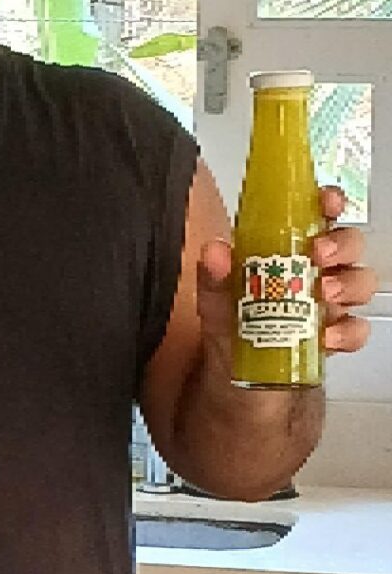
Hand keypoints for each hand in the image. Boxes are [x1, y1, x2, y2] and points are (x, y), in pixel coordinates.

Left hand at [197, 185, 375, 354]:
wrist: (234, 371)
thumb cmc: (230, 320)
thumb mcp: (214, 295)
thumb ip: (213, 273)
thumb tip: (214, 252)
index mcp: (286, 247)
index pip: (316, 214)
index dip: (329, 202)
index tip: (327, 202)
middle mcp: (314, 269)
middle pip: (348, 244)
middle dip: (341, 244)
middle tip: (319, 254)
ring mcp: (329, 302)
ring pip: (360, 281)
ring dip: (348, 284)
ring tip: (324, 294)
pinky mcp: (336, 335)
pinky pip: (356, 328)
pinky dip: (347, 331)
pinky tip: (326, 336)